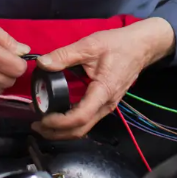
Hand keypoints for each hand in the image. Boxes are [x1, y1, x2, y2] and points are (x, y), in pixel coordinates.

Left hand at [31, 18, 175, 139]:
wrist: (141, 46)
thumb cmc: (118, 44)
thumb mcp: (90, 45)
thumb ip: (65, 55)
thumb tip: (42, 63)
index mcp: (103, 92)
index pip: (79, 118)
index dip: (58, 122)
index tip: (41, 117)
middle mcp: (107, 104)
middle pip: (80, 130)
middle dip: (56, 133)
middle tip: (35, 125)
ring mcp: (108, 106)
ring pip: (84, 128)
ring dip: (62, 131)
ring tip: (43, 123)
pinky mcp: (107, 103)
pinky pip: (88, 120)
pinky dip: (71, 123)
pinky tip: (58, 116)